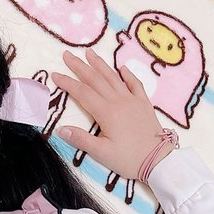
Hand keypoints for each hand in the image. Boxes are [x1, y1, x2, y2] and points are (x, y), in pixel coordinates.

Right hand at [50, 49, 170, 181]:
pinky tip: (121, 68)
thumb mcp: (102, 153)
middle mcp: (118, 101)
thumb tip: (61, 129)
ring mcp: (132, 100)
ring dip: (100, 64)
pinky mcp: (144, 104)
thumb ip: (81, 140)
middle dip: (80, 67)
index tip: (55, 74)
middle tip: (67, 55)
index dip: (68, 83)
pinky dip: (127, 74)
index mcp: (106, 113)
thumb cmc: (129, 160)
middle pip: (96, 79)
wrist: (158, 161)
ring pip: (113, 77)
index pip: (82, 93)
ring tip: (89, 53)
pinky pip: (135, 83)